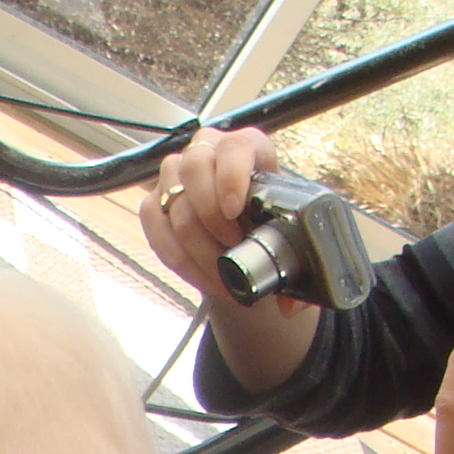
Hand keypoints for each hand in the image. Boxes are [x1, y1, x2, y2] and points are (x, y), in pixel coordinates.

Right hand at [139, 125, 295, 314]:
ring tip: (221, 273)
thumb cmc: (269, 226)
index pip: (233, 147)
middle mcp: (206, 151)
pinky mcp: (155, 203)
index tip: (236, 210)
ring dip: (197, 247)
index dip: (231, 176)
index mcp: (247, 146)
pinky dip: (178, 259)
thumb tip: (290, 306)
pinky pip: (156, 228)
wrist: (246, 235)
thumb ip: (298, 266)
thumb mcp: (291, 232)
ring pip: (174, 204)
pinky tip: (201, 277)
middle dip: (211, 219)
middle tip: (232, 250)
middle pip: (194, 169)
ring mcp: (174, 176)